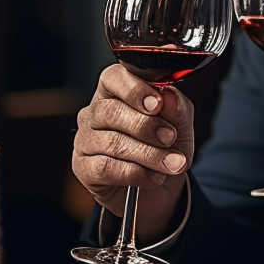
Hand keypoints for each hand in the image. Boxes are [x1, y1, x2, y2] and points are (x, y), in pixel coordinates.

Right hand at [72, 64, 194, 242]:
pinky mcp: (83, 168)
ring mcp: (85, 140)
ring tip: (172, 163)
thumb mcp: (180, 123)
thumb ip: (176, 107)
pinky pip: (106, 168)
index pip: (113, 78)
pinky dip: (136, 173)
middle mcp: (94, 113)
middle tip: (171, 138)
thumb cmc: (164, 145)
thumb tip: (169, 96)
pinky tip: (153, 176)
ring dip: (148, 154)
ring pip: (112, 142)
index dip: (134, 90)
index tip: (157, 104)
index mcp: (116, 91)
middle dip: (146, 126)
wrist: (158, 185)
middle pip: (111, 111)